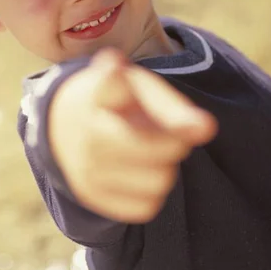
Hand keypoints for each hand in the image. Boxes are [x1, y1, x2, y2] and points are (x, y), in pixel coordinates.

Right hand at [49, 48, 217, 222]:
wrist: (63, 124)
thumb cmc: (115, 101)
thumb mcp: (139, 88)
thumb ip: (172, 106)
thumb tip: (207, 129)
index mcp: (97, 93)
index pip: (111, 82)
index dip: (115, 74)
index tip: (115, 63)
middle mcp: (86, 131)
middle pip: (164, 150)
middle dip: (174, 141)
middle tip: (162, 131)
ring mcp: (84, 167)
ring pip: (160, 181)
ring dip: (164, 167)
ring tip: (146, 149)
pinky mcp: (88, 195)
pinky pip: (145, 206)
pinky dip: (150, 191)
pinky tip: (135, 170)